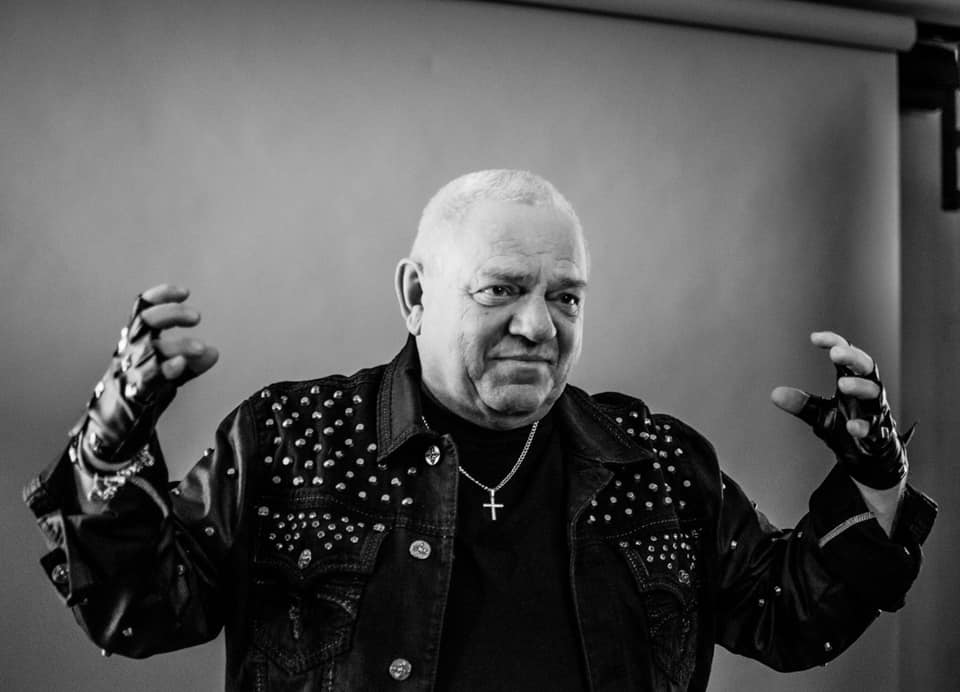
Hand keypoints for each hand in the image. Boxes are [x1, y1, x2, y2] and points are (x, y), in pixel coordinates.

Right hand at [75, 284, 218, 470]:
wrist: (112, 435)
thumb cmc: (138, 397)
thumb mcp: (166, 375)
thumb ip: (189, 363)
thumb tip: (214, 352)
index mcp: (133, 343)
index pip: (142, 310)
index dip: (160, 296)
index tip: (184, 291)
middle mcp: (127, 353)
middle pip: (144, 322)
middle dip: (171, 314)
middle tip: (197, 317)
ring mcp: (127, 373)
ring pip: (149, 349)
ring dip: (177, 344)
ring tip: (201, 346)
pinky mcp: (131, 395)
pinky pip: (147, 378)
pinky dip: (165, 369)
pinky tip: (181, 365)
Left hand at [770, 331, 910, 488]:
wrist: (868, 458)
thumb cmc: (846, 425)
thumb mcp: (819, 413)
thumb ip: (801, 403)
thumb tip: (775, 394)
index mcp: (853, 381)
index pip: (847, 356)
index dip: (834, 343)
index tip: (815, 338)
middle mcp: (867, 392)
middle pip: (867, 367)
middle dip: (853, 358)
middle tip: (836, 353)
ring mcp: (876, 412)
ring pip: (874, 393)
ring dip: (860, 386)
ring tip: (843, 384)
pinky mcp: (880, 434)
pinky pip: (876, 428)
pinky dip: (864, 427)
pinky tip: (852, 427)